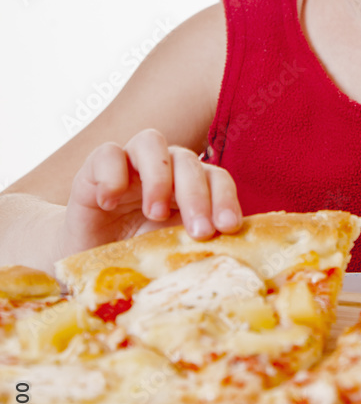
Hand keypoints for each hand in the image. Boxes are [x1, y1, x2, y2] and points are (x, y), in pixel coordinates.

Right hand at [61, 128, 241, 255]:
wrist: (88, 261)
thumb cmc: (136, 257)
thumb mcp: (170, 254)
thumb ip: (194, 248)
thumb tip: (229, 257)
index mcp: (189, 186)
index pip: (216, 178)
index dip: (225, 198)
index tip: (228, 227)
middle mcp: (163, 168)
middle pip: (187, 161)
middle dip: (196, 196)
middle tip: (199, 231)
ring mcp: (129, 164)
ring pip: (151, 142)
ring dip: (158, 177)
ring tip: (155, 214)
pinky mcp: (94, 168)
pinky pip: (107, 153)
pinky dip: (112, 175)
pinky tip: (109, 204)